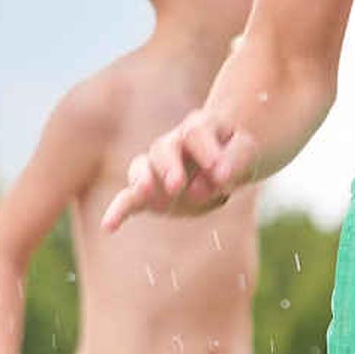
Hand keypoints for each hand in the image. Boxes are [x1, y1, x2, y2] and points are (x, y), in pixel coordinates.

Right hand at [98, 109, 252, 231]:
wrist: (223, 166)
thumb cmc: (234, 155)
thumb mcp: (246, 152)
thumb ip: (235, 160)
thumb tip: (218, 178)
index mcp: (198, 127)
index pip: (196, 133)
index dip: (206, 151)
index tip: (218, 171)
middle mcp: (172, 144)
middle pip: (164, 147)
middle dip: (168, 166)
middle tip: (177, 185)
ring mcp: (156, 167)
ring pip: (142, 166)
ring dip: (142, 179)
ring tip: (144, 192)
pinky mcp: (148, 193)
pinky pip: (128, 198)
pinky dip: (117, 211)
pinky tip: (108, 226)